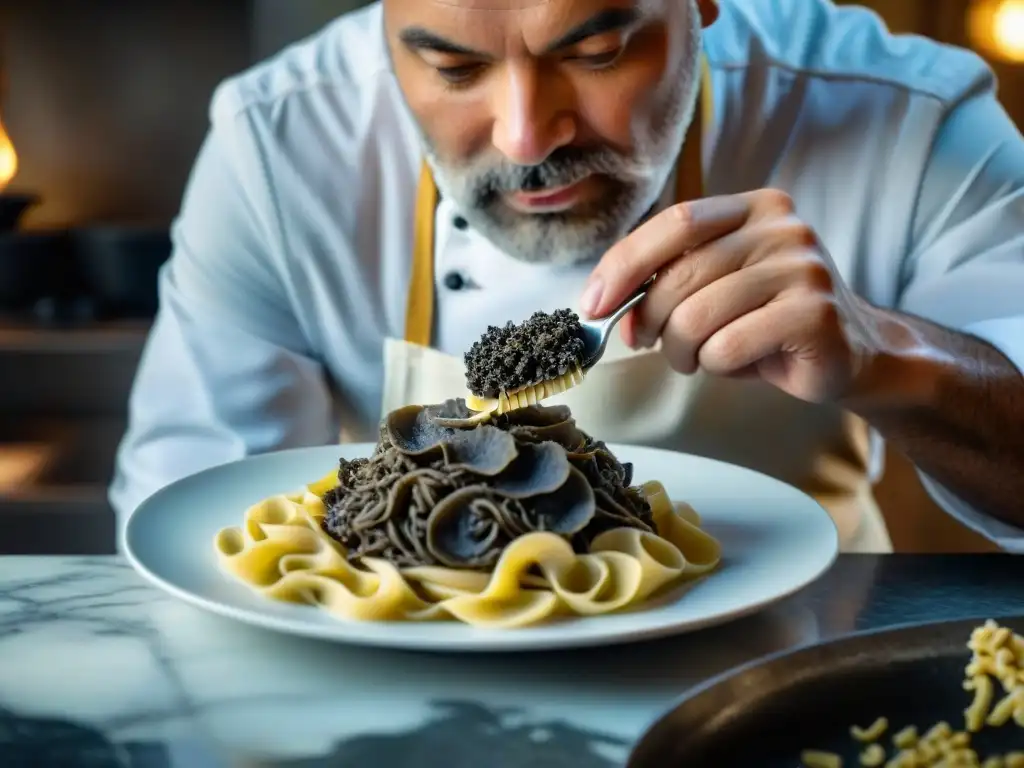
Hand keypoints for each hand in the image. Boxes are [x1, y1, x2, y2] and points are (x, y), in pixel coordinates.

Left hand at [579, 189, 884, 404]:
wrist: (853, 354)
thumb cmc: (769, 323)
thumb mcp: (714, 290)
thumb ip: (667, 282)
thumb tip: (604, 305)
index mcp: (753, 207)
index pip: (675, 222)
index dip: (624, 263)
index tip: (593, 303)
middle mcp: (782, 227)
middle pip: (680, 273)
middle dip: (649, 319)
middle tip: (649, 343)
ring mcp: (802, 267)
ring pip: (698, 315)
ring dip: (682, 350)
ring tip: (699, 358)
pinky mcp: (814, 313)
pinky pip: (728, 345)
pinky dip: (716, 365)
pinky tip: (735, 363)